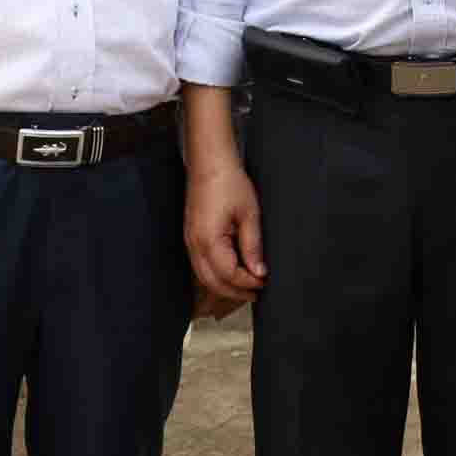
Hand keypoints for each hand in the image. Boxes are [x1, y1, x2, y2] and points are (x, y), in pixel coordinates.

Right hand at [185, 158, 265, 311]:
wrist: (209, 162)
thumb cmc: (228, 182)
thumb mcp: (249, 214)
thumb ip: (253, 246)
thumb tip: (259, 271)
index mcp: (208, 240)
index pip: (228, 275)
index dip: (248, 282)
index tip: (265, 282)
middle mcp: (194, 245)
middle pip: (213, 282)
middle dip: (235, 292)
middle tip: (257, 293)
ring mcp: (190, 241)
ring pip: (204, 276)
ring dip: (225, 285)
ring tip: (248, 287)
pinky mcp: (191, 237)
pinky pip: (201, 265)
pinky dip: (216, 274)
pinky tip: (233, 272)